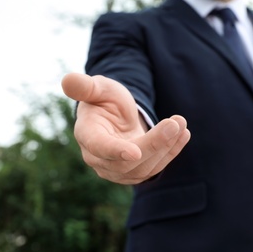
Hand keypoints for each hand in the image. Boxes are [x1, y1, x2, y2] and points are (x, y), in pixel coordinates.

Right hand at [61, 73, 190, 183]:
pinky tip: (184, 134)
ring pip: (144, 168)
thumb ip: (85, 87)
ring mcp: (118, 169)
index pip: (100, 147)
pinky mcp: (135, 172)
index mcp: (88, 136)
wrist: (114, 117)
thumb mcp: (98, 88)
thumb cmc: (104, 100)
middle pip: (128, 161)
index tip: (136, 151)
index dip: (115, 151)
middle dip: (154, 144)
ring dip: (167, 147)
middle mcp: (100, 158)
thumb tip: (68, 79)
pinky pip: (155, 167)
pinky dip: (172, 151)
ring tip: (181, 124)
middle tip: (175, 122)